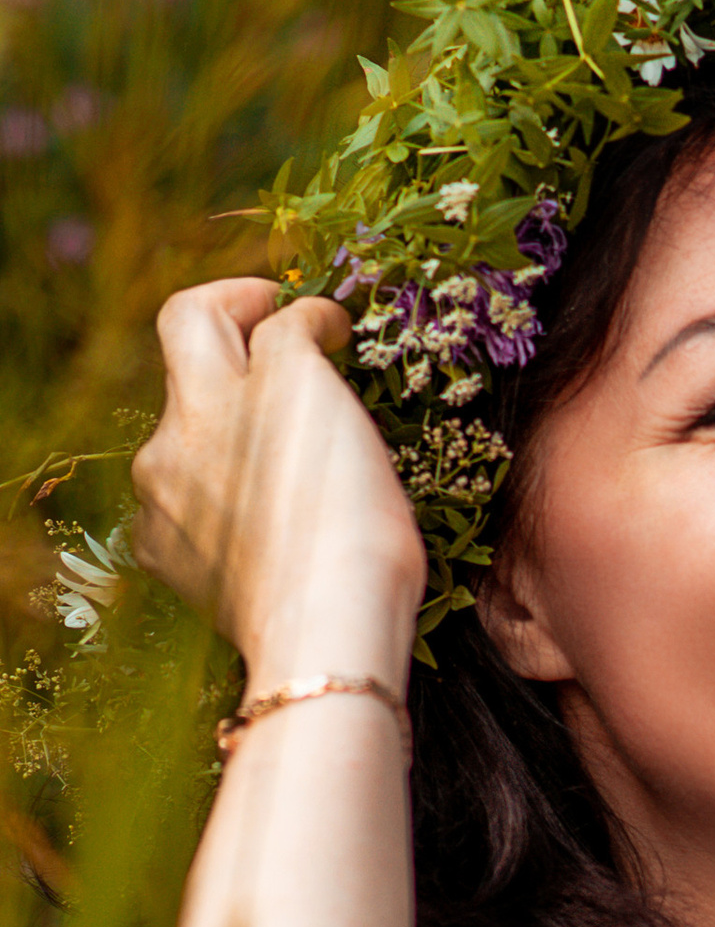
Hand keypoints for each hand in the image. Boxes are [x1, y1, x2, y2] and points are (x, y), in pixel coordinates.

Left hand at [133, 278, 424, 679]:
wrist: (325, 629)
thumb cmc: (340, 510)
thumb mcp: (321, 395)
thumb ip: (294, 337)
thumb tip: (298, 319)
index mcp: (202, 397)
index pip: (192, 312)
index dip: (243, 296)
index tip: (294, 311)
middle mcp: (164, 447)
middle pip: (195, 383)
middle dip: (248, 372)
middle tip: (311, 386)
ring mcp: (162, 511)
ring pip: (196, 451)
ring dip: (238, 444)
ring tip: (297, 472)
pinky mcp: (175, 566)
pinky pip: (194, 513)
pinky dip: (228, 505)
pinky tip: (268, 527)